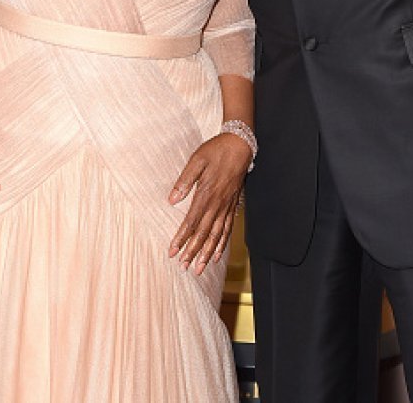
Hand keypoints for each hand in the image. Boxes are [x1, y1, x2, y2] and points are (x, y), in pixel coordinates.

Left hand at [168, 133, 251, 274]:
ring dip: (207, 253)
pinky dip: (222, 243)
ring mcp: (227, 206)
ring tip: (199, 268)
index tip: (172, 251)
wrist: (240, 145)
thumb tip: (172, 200)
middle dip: (193, 251)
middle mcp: (218, 203)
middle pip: (204, 233)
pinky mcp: (233, 205)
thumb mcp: (197, 160)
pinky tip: (217, 254)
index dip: (181, 238)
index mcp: (207, 193)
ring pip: (217, 235)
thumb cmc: (216, 150)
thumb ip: (185, 180)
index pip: (192, 222)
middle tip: (183, 266)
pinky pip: (228, 228)